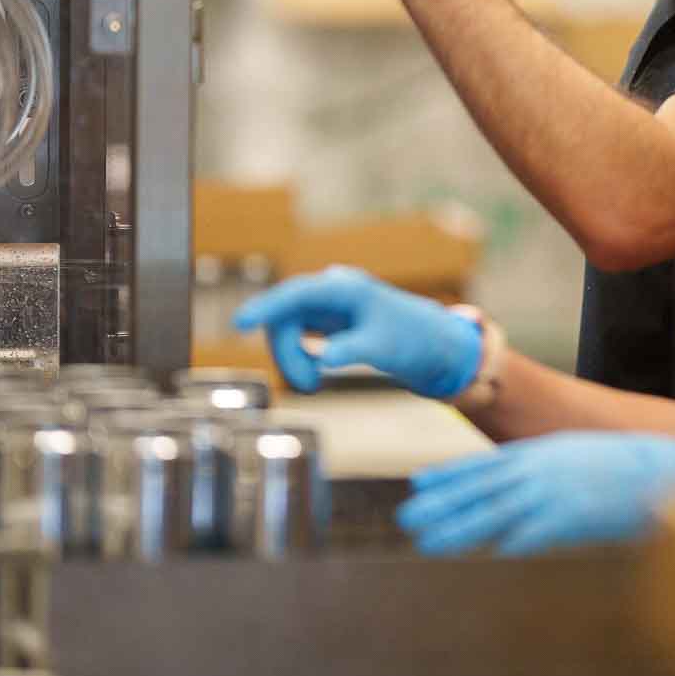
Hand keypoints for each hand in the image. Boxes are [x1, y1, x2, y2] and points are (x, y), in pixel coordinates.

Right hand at [231, 266, 481, 398]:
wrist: (435, 345)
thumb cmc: (414, 341)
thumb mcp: (384, 348)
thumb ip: (353, 350)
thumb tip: (323, 359)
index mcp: (344, 289)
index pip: (295, 294)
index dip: (265, 307)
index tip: (239, 323)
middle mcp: (332, 291)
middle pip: (285, 317)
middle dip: (288, 353)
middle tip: (310, 387)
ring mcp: (329, 305)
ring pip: (288, 328)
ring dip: (293, 358)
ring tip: (315, 384)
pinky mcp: (330, 319)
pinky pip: (299, 334)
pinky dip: (301, 356)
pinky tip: (317, 371)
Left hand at [396, 432, 674, 556]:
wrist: (670, 469)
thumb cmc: (627, 468)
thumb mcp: (575, 456)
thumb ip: (544, 468)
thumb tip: (518, 478)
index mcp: (541, 454)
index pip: (484, 466)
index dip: (449, 477)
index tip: (419, 486)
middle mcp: (541, 470)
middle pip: (480, 490)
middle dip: (442, 505)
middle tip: (407, 519)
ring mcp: (557, 492)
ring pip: (497, 513)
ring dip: (461, 529)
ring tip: (429, 543)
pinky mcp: (577, 515)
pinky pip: (538, 533)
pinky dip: (513, 544)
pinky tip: (489, 557)